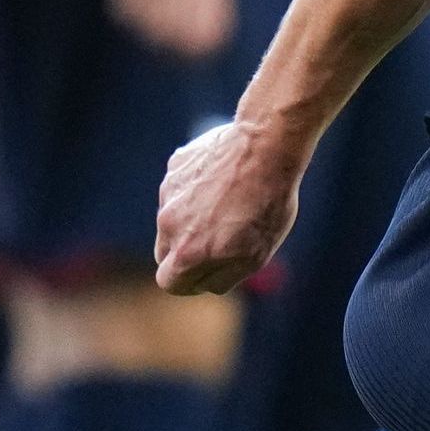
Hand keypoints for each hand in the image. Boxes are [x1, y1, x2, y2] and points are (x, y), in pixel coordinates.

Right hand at [100, 0, 235, 57]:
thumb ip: (206, 0)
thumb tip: (203, 44)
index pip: (208, 37)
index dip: (192, 49)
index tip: (176, 44)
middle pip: (175, 37)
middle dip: (161, 38)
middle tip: (149, 20)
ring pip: (147, 24)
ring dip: (138, 19)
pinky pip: (125, 8)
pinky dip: (121, 4)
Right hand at [152, 117, 305, 294]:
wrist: (265, 147)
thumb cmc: (266, 205)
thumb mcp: (255, 257)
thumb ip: (221, 278)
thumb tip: (200, 283)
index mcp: (186, 253)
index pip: (169, 282)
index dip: (189, 282)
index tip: (208, 272)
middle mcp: (168, 224)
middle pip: (163, 252)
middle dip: (185, 253)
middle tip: (217, 241)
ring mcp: (168, 193)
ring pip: (172, 218)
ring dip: (192, 218)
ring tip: (228, 203)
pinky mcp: (174, 167)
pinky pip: (180, 189)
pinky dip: (196, 190)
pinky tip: (225, 180)